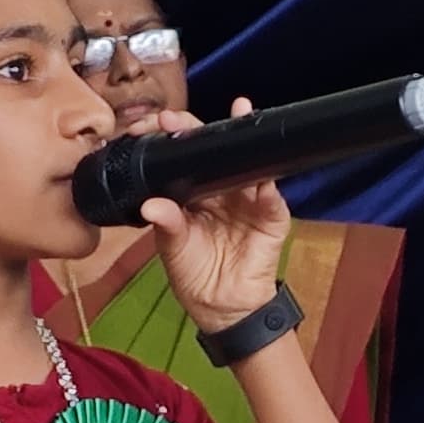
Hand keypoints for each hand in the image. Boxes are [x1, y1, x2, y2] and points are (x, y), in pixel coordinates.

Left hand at [137, 100, 288, 328]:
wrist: (224, 308)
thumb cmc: (196, 276)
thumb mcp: (174, 249)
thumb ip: (166, 223)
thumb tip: (151, 204)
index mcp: (196, 194)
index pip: (187, 158)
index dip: (176, 139)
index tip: (160, 124)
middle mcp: (223, 190)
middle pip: (217, 152)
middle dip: (206, 130)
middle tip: (187, 119)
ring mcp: (250, 200)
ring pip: (248, 164)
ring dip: (243, 142)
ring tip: (237, 114)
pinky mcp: (272, 216)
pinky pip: (271, 197)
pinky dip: (267, 187)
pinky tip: (260, 176)